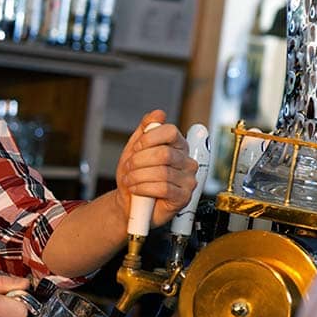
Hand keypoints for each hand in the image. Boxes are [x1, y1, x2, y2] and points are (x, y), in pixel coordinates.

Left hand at [116, 110, 197, 226]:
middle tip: (129, 168)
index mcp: (177, 146)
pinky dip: (144, 188)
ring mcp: (188, 180)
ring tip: (130, 181)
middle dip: (139, 161)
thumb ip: (146, 130)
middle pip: (164, 153)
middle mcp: (186, 161)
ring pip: (162, 172)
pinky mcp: (184, 197)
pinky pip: (164, 188)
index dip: (149, 139)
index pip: (170, 132)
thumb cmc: (134, 177)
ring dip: (138, 176)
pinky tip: (136, 190)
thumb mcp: (135, 149)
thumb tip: (158, 113)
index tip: (136, 148)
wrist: (129, 204)